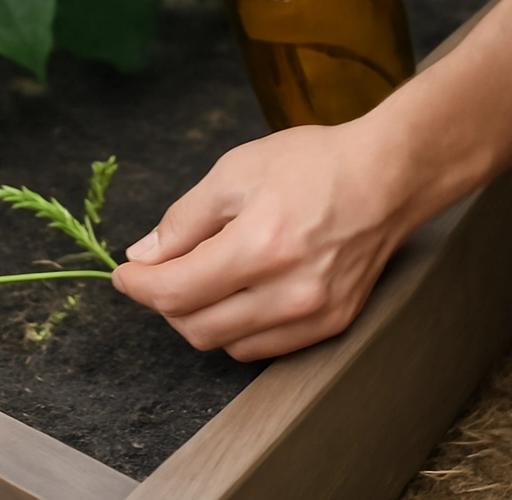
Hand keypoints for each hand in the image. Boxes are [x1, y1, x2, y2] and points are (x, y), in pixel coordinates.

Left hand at [111, 120, 416, 360]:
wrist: (387, 176)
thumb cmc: (313, 164)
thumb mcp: (234, 172)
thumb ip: (183, 219)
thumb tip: (144, 256)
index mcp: (260, 246)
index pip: (175, 291)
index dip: (138, 286)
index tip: (124, 274)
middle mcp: (289, 292)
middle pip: (196, 327)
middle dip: (164, 302)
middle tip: (159, 271)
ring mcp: (314, 315)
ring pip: (227, 345)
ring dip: (199, 318)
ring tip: (200, 277)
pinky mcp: (333, 324)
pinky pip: (263, 347)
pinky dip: (236, 328)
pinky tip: (235, 293)